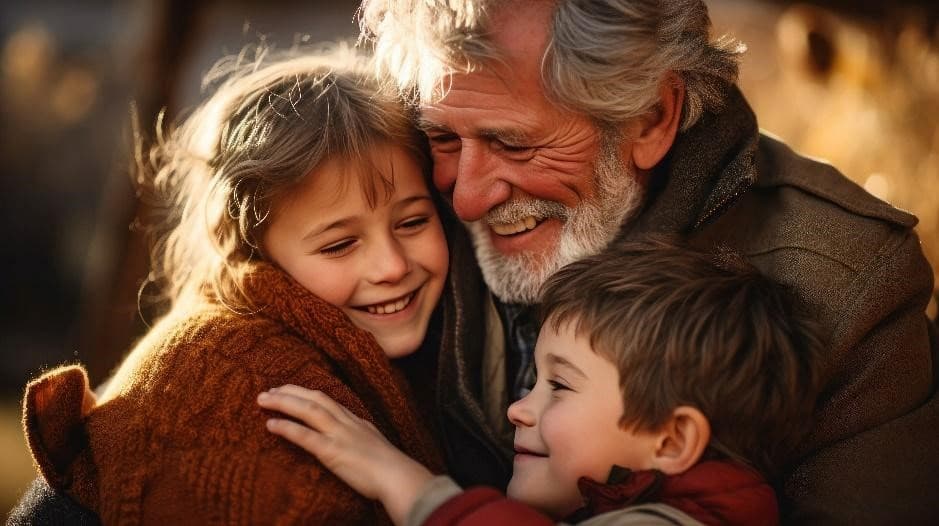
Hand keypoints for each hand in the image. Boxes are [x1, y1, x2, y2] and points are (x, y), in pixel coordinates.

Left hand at [257, 385, 432, 524]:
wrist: (399, 477)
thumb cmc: (390, 469)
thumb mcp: (375, 445)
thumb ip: (361, 438)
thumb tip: (352, 440)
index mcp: (356, 421)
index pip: (327, 399)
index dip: (305, 392)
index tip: (288, 389)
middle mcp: (346, 423)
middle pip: (315, 398)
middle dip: (290, 391)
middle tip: (268, 390)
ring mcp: (339, 435)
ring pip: (308, 410)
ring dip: (284, 402)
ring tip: (263, 400)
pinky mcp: (333, 452)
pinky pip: (305, 436)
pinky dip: (287, 427)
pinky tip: (271, 424)